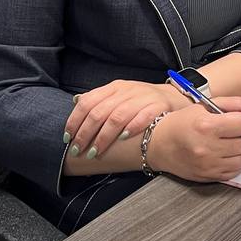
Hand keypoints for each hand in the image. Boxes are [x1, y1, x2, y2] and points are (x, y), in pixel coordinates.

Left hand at [65, 80, 187, 158]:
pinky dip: (132, 127)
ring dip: (104, 137)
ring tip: (96, 152)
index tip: (68, 138)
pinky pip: (143, 116)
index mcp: (114, 88)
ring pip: (118, 116)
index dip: (75, 121)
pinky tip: (123, 138)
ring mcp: (143, 97)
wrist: (173, 96)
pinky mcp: (158, 105)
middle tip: (78, 150)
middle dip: (86, 134)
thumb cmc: (140, 101)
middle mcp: (126, 91)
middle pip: (100, 112)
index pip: (88, 102)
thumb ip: (99, 100)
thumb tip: (75, 102)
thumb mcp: (119, 95)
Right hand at [146, 97, 240, 182]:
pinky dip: (235, 163)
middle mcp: (207, 147)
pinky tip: (225, 154)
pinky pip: (234, 173)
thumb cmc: (182, 123)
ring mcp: (207, 164)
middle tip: (235, 131)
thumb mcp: (208, 104)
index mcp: (207, 125)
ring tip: (230, 143)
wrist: (159, 143)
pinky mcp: (207, 176)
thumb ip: (238, 104)